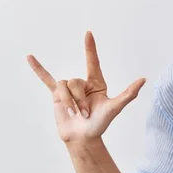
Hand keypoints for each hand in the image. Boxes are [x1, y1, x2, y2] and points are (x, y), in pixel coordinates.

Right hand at [28, 31, 146, 144]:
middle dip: (79, 100)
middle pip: (75, 82)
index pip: (93, 61)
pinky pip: (47, 79)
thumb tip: (143, 79)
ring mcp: (69, 89)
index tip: (88, 33)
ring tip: (75, 115)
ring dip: (68, 102)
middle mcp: (83, 84)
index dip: (90, 48)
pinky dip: (38, 69)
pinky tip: (29, 57)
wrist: (83, 138)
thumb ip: (128, 93)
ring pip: (63, 87)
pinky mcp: (56, 96)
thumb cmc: (100, 123)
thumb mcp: (115, 107)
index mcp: (97, 83)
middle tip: (84, 114)